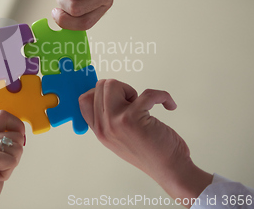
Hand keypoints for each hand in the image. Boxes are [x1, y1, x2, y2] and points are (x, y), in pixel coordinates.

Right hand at [0, 111, 24, 208]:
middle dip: (16, 154)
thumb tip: (20, 137)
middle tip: (0, 166)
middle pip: (16, 134)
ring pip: (16, 148)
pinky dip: (6, 173)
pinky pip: (11, 161)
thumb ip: (2, 147)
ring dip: (10, 165)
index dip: (17, 125)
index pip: (3, 115)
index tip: (18, 139)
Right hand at [79, 79, 212, 206]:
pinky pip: (147, 93)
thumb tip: (107, 93)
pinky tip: (169, 105)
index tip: (117, 95)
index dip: (101, 91)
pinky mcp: (133, 118)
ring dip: (131, 90)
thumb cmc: (150, 153)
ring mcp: (115, 122)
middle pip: (100, 87)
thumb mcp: (118, 139)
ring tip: (142, 104)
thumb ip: (108, 120)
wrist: (169, 170)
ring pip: (112, 85)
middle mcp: (104, 127)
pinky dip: (162, 96)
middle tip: (133, 103)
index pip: (84, 100)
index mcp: (99, 131)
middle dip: (120, 89)